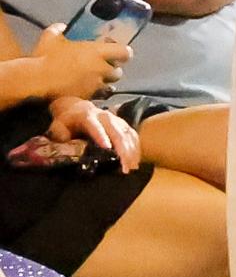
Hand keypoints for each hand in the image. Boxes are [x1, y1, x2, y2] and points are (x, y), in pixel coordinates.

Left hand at [11, 96, 140, 169]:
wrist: (78, 109)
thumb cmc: (67, 122)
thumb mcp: (58, 126)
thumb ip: (59, 134)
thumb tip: (64, 143)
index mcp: (87, 116)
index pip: (95, 126)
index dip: (101, 136)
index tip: (107, 149)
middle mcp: (104, 116)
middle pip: (116, 132)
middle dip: (122, 150)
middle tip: (124, 167)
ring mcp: (116, 120)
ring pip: (127, 134)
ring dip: (131, 151)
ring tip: (131, 168)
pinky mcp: (123, 125)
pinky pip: (133, 136)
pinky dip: (136, 149)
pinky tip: (136, 162)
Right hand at [15, 27, 132, 103]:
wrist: (38, 81)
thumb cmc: (46, 57)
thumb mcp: (51, 38)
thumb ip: (58, 29)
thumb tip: (62, 26)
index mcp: (96, 52)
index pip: (125, 53)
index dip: (123, 53)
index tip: (118, 52)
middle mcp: (100, 69)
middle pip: (118, 72)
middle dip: (112, 70)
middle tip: (102, 67)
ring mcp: (95, 85)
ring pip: (110, 86)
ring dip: (105, 82)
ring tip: (93, 79)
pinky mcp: (88, 98)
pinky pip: (98, 96)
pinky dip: (95, 93)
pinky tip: (86, 90)